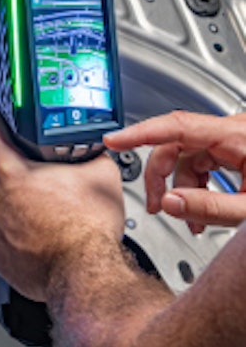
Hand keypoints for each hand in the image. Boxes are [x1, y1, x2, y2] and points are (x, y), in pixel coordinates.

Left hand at [0, 94, 124, 301]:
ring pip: (1, 208)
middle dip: (23, 183)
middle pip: (4, 177)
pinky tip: (34, 239)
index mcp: (14, 172)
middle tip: (48, 196)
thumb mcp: (100, 175)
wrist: (85, 274)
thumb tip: (91, 147)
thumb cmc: (88, 231)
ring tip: (46, 223)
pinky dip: (12, 236)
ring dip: (18, 211)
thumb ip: (88, 154)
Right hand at [104, 110, 245, 231]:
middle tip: (156, 206)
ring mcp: (233, 139)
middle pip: (175, 146)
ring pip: (186, 157)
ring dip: (179, 188)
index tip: (113, 141)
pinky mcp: (236, 150)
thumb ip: (211, 207)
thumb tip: (169, 202)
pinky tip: (200, 209)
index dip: (139, 133)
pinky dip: (195, 186)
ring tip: (188, 220)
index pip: (176, 126)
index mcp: (237, 135)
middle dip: (160, 178)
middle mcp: (233, 131)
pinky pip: (202, 163)